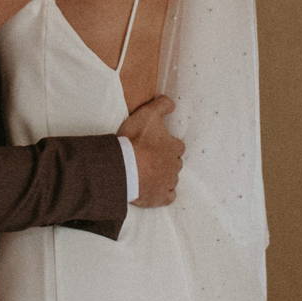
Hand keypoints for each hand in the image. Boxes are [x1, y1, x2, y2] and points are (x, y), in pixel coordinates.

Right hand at [119, 93, 182, 208]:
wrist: (123, 167)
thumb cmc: (135, 140)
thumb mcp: (147, 114)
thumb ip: (162, 105)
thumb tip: (172, 103)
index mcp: (174, 147)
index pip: (177, 145)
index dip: (168, 144)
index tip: (157, 144)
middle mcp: (175, 165)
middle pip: (175, 162)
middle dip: (166, 160)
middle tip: (151, 158)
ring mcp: (168, 182)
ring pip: (171, 178)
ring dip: (164, 176)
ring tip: (149, 173)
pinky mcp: (160, 197)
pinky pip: (168, 196)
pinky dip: (164, 193)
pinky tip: (156, 189)